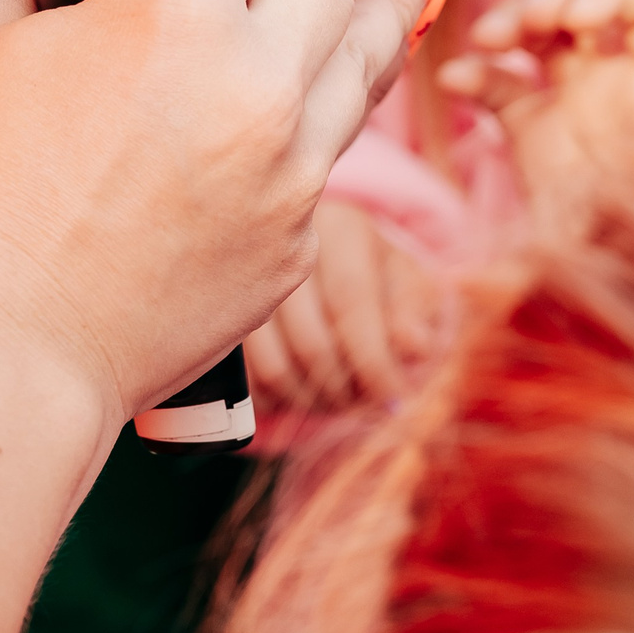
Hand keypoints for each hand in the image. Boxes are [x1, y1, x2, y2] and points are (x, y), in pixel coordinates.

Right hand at [243, 199, 443, 417]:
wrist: (328, 262)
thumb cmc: (377, 278)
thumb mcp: (407, 285)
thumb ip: (414, 313)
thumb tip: (413, 347)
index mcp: (340, 229)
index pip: (351, 302)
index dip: (373, 360)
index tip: (391, 399)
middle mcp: (286, 246)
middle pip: (310, 341)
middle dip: (341, 388)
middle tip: (357, 403)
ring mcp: (244, 281)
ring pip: (273, 364)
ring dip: (307, 400)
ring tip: (329, 401)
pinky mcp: (219, 314)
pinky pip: (243, 377)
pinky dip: (272, 399)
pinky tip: (294, 394)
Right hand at [441, 0, 633, 205]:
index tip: (581, 16)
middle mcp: (622, 73)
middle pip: (577, 3)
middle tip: (531, 19)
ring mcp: (574, 100)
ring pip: (535, 35)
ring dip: (507, 20)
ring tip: (487, 37)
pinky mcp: (534, 135)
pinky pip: (499, 91)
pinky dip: (474, 77)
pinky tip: (456, 78)